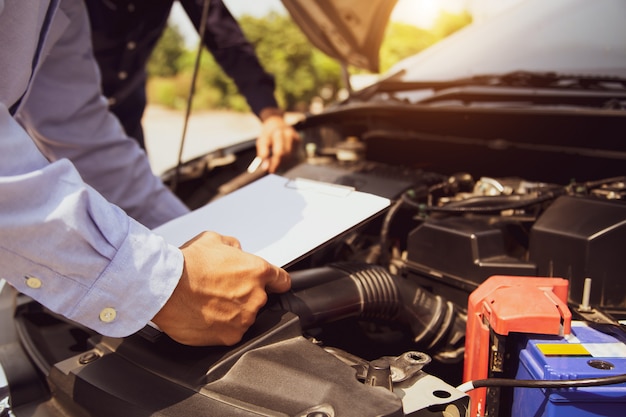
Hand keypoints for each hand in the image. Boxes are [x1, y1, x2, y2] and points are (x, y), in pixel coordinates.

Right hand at [152, 231, 290, 345]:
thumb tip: (237, 251)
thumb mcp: (213, 240)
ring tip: (209, 302)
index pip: (282, 281)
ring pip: (244, 316)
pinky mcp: (231, 336)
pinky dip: (220, 327)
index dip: (276, 282)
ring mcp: (244, 318)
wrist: (166, 288)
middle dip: (244, 295)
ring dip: (232, 312)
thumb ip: (233, 246)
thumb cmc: (187, 264)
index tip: (272, 285)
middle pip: (259, 299)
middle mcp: (255, 296)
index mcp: (257, 271)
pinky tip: (205, 316)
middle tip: (220, 290)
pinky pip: (231, 332)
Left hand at [256, 111, 299, 172]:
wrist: (276, 121)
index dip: (275, 163)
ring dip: (282, 162)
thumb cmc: (268, 133)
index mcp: (279, 133)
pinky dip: (286, 158)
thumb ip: (263, 154)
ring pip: (290, 156)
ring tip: (275, 161)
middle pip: (286, 155)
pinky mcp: (299, 141)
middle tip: (272, 168)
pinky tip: (281, 157)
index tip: (270, 171)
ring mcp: (296, 138)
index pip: (279, 153)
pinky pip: (293, 154)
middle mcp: (290, 135)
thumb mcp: (261, 141)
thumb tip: (265, 167)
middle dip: (278, 164)